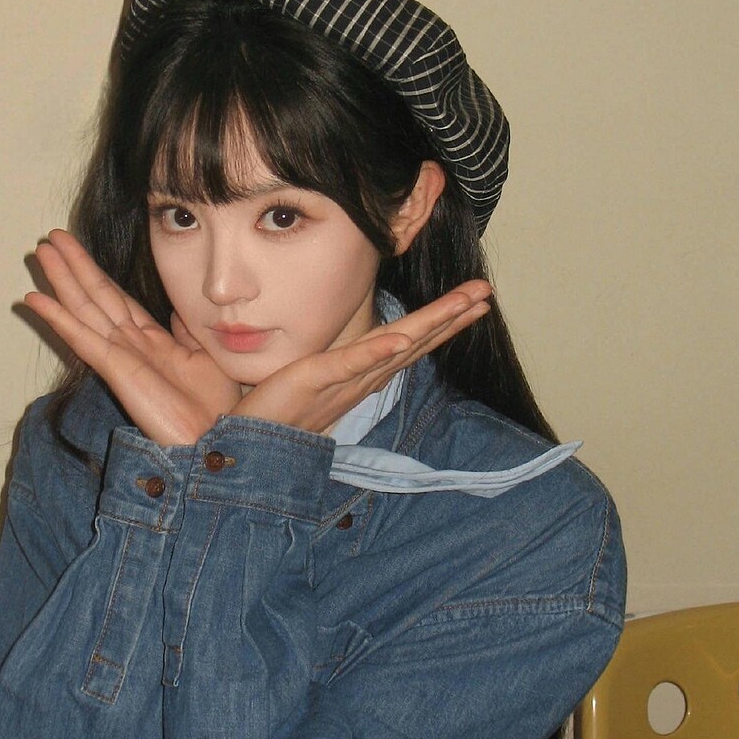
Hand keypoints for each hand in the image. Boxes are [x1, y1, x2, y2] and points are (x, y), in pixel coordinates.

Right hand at [19, 230, 241, 445]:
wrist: (221, 444)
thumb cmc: (219, 411)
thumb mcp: (207, 358)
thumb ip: (188, 333)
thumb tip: (182, 309)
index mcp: (154, 344)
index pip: (118, 301)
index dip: (97, 275)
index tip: (78, 252)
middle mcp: (132, 349)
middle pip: (96, 298)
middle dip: (73, 268)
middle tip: (50, 239)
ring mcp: (122, 359)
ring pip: (85, 311)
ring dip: (62, 281)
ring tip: (41, 252)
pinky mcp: (118, 372)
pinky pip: (84, 339)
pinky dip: (59, 319)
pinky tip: (37, 300)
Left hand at [232, 282, 491, 435]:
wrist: (252, 444)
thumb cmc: (281, 412)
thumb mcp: (321, 380)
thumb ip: (347, 366)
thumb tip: (368, 350)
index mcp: (366, 375)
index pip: (413, 344)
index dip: (445, 324)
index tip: (475, 303)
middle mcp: (364, 378)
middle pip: (416, 342)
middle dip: (452, 317)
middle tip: (485, 294)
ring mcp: (344, 380)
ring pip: (396, 348)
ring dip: (431, 326)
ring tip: (462, 304)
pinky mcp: (317, 378)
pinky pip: (351, 364)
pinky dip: (377, 351)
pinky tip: (401, 338)